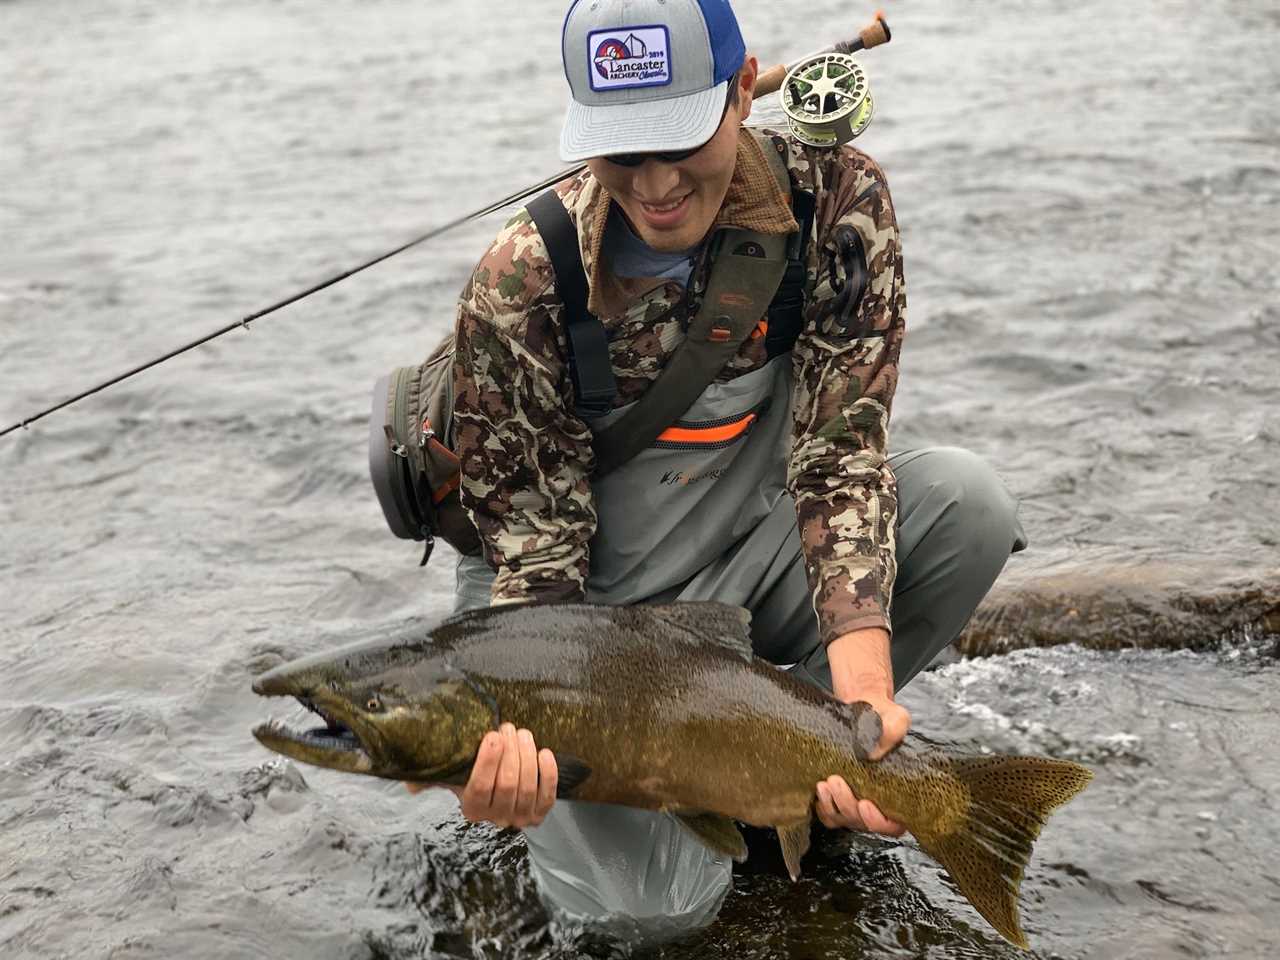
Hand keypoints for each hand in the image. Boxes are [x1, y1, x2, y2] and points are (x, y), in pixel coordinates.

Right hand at [405, 722, 557, 828]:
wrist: (502, 789)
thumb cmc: (473, 776)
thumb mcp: (451, 775)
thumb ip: (431, 776)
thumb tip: (410, 784)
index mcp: (471, 808)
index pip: (480, 787)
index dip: (488, 761)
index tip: (492, 735)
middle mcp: (496, 817)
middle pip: (508, 784)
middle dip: (510, 752)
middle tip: (508, 728)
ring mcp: (520, 817)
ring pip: (528, 788)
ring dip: (527, 756)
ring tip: (523, 734)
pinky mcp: (540, 813)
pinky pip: (548, 796)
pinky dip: (548, 774)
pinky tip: (544, 753)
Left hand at [816, 628, 909, 836]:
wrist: (861, 710)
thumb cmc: (883, 717)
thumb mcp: (896, 718)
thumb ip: (892, 731)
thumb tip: (871, 753)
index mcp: (899, 793)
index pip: (894, 825)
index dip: (880, 822)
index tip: (866, 803)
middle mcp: (878, 802)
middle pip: (863, 823)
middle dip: (848, 806)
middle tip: (836, 781)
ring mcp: (855, 800)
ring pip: (843, 819)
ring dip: (833, 806)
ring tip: (825, 783)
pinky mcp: (837, 795)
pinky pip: (828, 813)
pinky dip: (822, 805)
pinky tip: (819, 787)